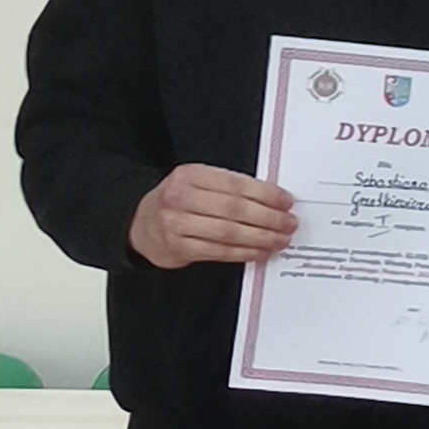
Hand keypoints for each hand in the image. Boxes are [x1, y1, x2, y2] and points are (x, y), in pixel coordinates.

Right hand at [129, 165, 296, 267]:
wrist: (140, 224)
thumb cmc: (176, 202)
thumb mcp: (196, 183)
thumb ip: (227, 188)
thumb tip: (271, 200)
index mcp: (190, 174)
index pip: (236, 184)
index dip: (265, 194)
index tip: (285, 201)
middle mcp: (181, 197)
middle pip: (235, 209)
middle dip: (268, 218)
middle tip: (288, 223)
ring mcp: (177, 223)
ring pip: (229, 232)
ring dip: (260, 238)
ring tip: (279, 240)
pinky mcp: (178, 247)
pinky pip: (219, 251)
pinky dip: (243, 253)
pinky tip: (258, 252)